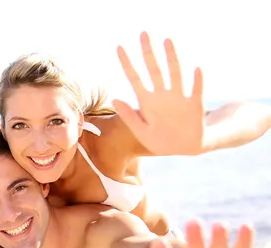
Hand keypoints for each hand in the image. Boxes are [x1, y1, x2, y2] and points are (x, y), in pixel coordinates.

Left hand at [113, 32, 204, 155]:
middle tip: (143, 33)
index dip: (127, 63)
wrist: (183, 149)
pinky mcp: (194, 106)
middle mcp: (162, 96)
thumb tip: (115, 99)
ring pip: (175, 74)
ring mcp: (179, 99)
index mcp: (147, 102)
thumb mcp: (141, 131)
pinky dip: (197, 81)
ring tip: (167, 41)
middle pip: (154, 70)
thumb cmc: (160, 140)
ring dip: (171, 58)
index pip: (134, 78)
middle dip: (148, 52)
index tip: (119, 47)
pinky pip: (196, 91)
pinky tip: (196, 69)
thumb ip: (129, 116)